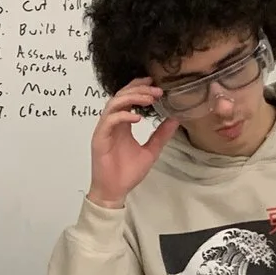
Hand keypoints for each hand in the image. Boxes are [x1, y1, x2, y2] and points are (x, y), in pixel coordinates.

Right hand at [87, 80, 175, 208]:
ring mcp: (105, 130)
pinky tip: (137, 118)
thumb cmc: (127, 173)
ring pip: (114, 103)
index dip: (139, 87)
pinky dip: (123, 116)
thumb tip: (175, 119)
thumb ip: (161, 134)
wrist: (114, 191)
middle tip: (156, 90)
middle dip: (139, 89)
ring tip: (149, 99)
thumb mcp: (151, 150)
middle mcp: (112, 123)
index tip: (155, 83)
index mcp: (123, 124)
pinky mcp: (100, 138)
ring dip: (131, 98)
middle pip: (121, 95)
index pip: (128, 97)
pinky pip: (109, 121)